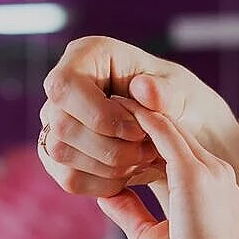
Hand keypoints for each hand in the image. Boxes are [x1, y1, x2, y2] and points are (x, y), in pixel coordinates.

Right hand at [39, 37, 217, 195]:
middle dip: (110, 148)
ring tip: (142, 159)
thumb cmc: (177, 101)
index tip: (137, 131)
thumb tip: (142, 88)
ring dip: (108, 167)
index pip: (65, 85)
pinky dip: (103, 184)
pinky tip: (129, 174)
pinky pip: (69, 178)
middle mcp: (63, 86)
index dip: (98, 115)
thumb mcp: (182, 91)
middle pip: (62, 125)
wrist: (177, 131)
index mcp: (86, 55)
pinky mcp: (59, 153)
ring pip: (61, 154)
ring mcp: (55, 120)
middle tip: (148, 151)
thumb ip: (166, 91)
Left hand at [96, 83, 238, 238]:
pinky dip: (140, 116)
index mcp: (210, 191)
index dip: (146, 140)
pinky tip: (116, 104)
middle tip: (107, 99)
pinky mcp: (195, 172)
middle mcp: (214, 174)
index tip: (117, 131)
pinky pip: (163, 131)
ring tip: (107, 94)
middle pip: (174, 133)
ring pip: (168, 126)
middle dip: (141, 117)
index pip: (177, 153)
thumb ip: (131, 211)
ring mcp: (208, 170)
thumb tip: (108, 194)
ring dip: (137, 110)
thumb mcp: (150, 238)